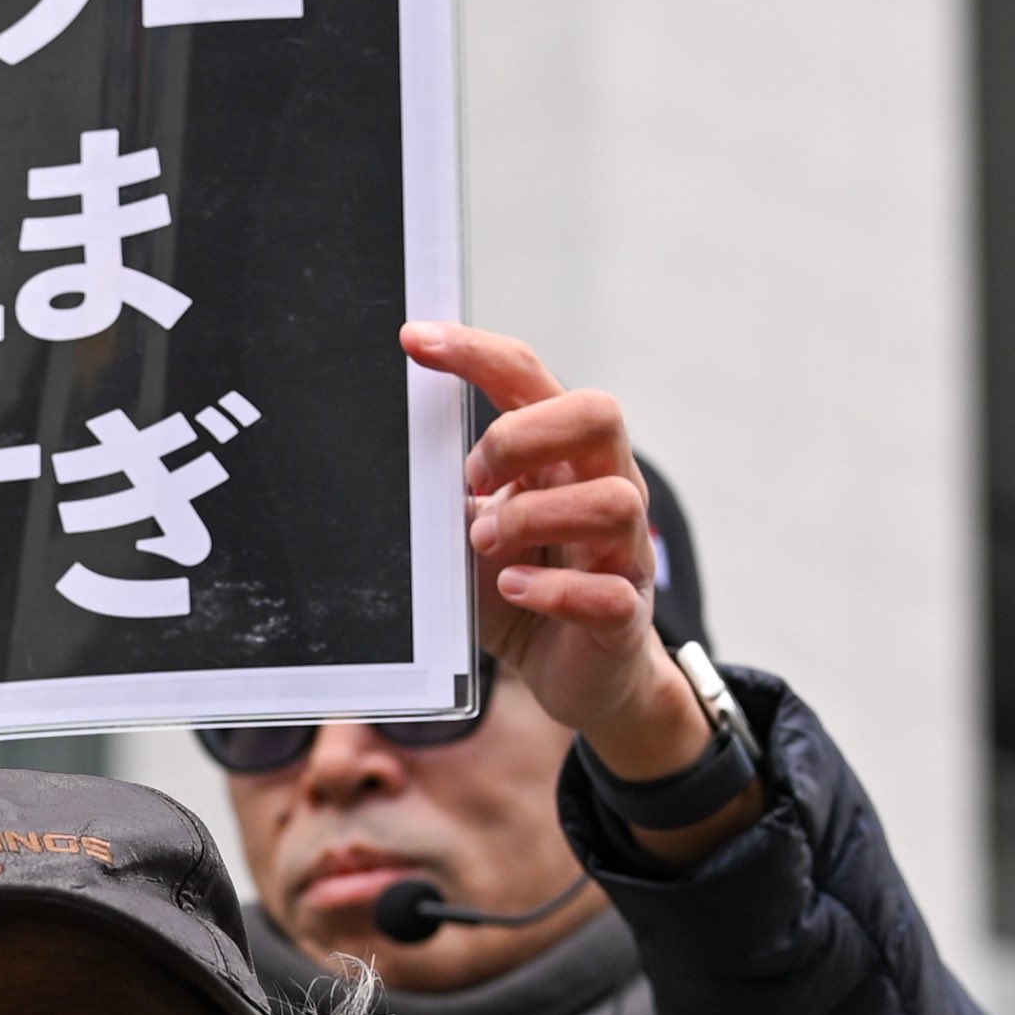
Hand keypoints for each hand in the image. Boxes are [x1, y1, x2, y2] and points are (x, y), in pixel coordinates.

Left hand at [396, 329, 700, 780]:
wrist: (577, 674)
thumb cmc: (524, 590)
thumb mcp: (474, 533)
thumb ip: (451, 496)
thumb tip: (390, 461)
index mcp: (562, 457)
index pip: (529, 379)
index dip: (474, 353)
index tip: (413, 340)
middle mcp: (605, 486)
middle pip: (599, 412)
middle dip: (523, 435)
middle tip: (472, 476)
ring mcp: (624, 549)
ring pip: (612, 500)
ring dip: (532, 514)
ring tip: (483, 541)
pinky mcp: (624, 612)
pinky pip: (606, 592)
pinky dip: (551, 588)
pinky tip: (512, 588)